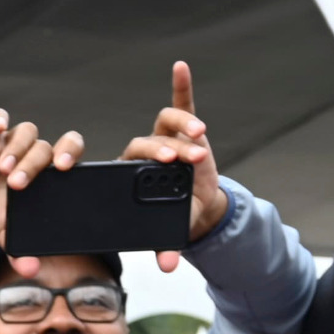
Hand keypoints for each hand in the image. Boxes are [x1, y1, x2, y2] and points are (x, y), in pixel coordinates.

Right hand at [0, 109, 83, 250]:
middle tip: (22, 181)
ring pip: (26, 134)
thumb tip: (31, 270)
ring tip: (3, 171)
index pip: (69, 157)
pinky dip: (0, 120)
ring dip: (17, 151)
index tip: (65, 169)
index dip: (71, 156)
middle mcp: (32, 155)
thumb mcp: (3, 235)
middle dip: (37, 161)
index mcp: (45, 177)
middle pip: (47, 147)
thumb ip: (19, 251)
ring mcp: (10, 143)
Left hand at [119, 60, 225, 269]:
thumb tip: (168, 265)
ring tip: (200, 135)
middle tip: (180, 157)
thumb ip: (167, 244)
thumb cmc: (178, 215)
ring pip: (168, 123)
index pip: (134, 159)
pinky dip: (181, 87)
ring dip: (183, 125)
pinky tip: (180, 68)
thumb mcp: (173, 229)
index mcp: (134, 174)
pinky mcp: (184, 129)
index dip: (147, 158)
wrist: (197, 208)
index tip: (165, 162)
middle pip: (150, 140)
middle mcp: (147, 152)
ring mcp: (165, 138)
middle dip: (167, 147)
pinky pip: (181, 104)